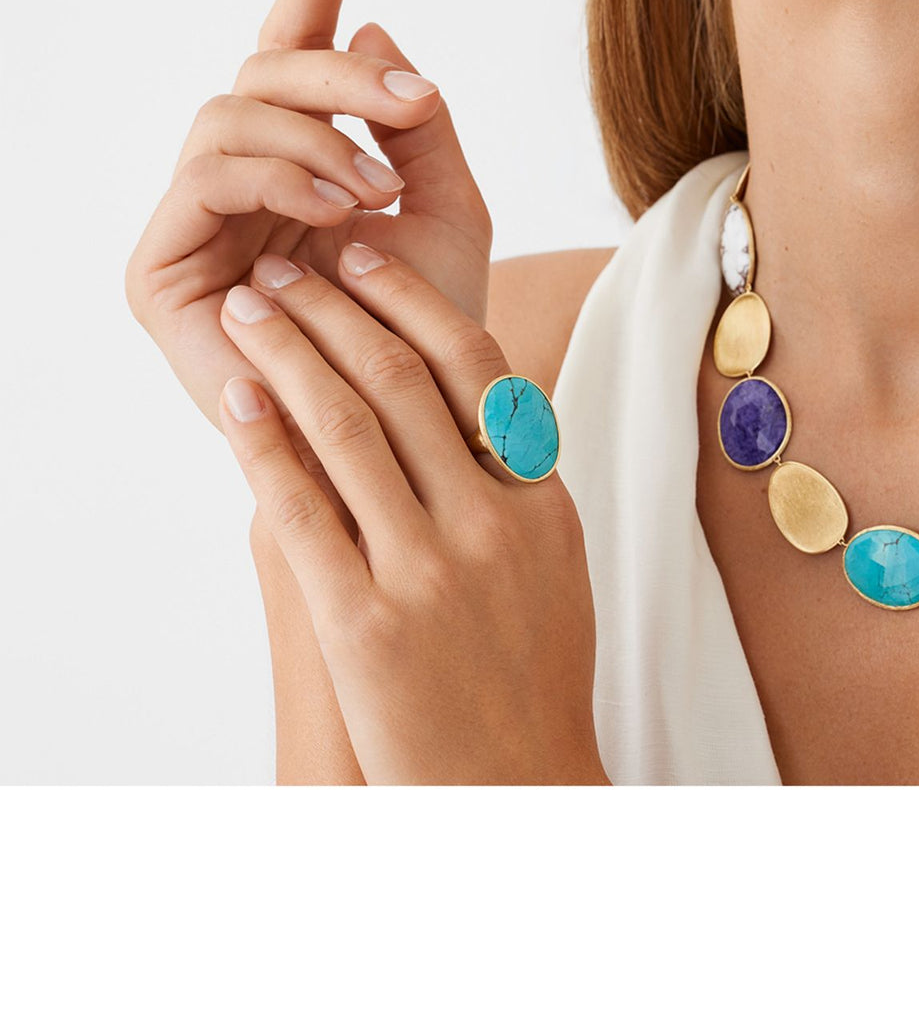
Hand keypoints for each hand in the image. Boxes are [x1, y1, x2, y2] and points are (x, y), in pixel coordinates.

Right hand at [125, 0, 492, 458]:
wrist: (410, 435)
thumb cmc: (430, 332)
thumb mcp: (450, 212)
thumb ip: (418, 126)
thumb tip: (374, 27)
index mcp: (308, 158)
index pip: (299, 52)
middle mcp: (245, 178)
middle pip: (264, 69)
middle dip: (339, 72)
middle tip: (412, 101)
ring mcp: (197, 218)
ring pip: (231, 111)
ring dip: (315, 133)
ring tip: (378, 185)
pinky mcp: (160, 268)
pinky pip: (207, 176)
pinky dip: (278, 176)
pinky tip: (338, 206)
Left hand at [215, 242, 606, 785]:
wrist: (517, 791)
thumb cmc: (531, 680)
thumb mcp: (552, 566)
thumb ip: (515, 483)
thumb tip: (469, 403)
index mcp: (540, 501)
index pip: (476, 366)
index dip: (412, 299)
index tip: (364, 256)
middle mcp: (488, 523)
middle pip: (402, 379)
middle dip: (334, 308)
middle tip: (287, 267)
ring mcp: (428, 572)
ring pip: (349, 426)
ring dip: (290, 353)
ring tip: (252, 308)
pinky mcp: (364, 623)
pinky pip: (303, 507)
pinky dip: (265, 440)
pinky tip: (238, 396)